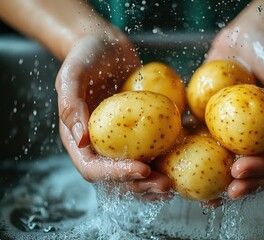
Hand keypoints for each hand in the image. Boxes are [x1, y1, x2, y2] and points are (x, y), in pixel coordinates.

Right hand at [55, 31, 171, 196]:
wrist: (105, 46)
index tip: (142, 169)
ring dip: (154, 181)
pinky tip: (182, 163)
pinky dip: (164, 162)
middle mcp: (99, 144)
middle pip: (117, 177)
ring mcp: (120, 140)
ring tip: (174, 184)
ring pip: (136, 170)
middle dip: (141, 185)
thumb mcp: (72, 74)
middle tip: (165, 185)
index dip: (116, 174)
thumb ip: (71, 104)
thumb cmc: (86, 56)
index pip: (93, 167)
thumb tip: (81, 140)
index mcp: (79, 138)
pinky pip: (151, 151)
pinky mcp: (139, 132)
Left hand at [206, 9, 263, 199]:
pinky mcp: (214, 126)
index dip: (263, 169)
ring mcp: (236, 134)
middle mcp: (259, 136)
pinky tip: (182, 170)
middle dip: (244, 184)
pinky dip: (196, 161)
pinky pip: (206, 146)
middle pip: (256, 170)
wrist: (243, 39)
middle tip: (227, 192)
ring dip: (220, 184)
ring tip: (206, 197)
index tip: (241, 169)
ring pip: (230, 165)